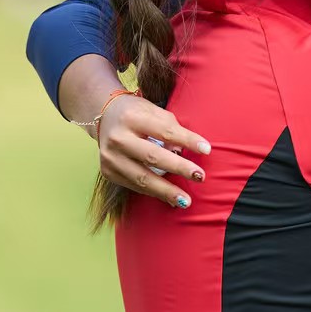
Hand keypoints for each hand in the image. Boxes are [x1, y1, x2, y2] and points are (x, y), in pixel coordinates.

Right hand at [97, 95, 211, 208]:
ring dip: (166, 191)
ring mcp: (111, 157)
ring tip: (185, 200)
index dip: (187, 140)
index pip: (164, 131)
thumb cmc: (137, 113)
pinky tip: (169, 199)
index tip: (207, 150)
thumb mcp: (154, 111)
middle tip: (200, 176)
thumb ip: (170, 128)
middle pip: (152, 156)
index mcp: (132, 118)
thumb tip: (183, 152)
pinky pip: (135, 185)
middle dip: (179, 168)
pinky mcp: (108, 172)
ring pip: (142, 178)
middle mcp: (118, 138)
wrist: (103, 116)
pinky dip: (154, 193)